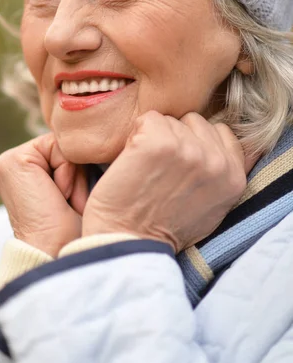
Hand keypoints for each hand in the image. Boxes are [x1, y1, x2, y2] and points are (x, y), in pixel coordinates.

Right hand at [0, 133, 88, 256]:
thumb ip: (82, 163)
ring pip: (67, 146)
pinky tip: (59, 196)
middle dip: (80, 172)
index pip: (72, 150)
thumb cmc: (78, 231)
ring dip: (76, 176)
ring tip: (67, 202)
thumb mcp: (82, 191)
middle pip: (69, 145)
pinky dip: (69, 173)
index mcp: (30, 171)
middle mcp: (18, 163)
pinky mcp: (13, 161)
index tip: (79, 203)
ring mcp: (11, 160)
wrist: (61, 255)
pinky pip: (61, 149)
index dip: (86, 172)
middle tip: (74, 203)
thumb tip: (100, 146)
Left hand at [83, 111, 255, 253]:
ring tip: (146, 169)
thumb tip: (220, 147)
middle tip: (160, 169)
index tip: (180, 164)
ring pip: (169, 120)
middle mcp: (215, 161)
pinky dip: (135, 135)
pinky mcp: (157, 142)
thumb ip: (221, 174)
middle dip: (176, 137)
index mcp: (234, 176)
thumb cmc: (164, 228)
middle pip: (193, 121)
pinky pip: (147, 119)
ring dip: (154, 137)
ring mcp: (187, 149)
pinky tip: (133, 161)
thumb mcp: (212, 207)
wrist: (129, 242)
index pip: (221, 131)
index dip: (197, 142)